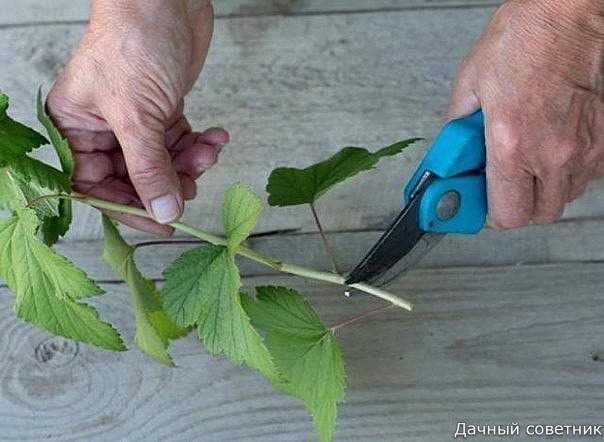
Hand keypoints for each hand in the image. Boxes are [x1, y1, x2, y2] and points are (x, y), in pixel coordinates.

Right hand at [47, 0, 227, 233]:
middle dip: (169, 184)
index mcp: (76, 130)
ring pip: (163, 163)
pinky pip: (181, 143)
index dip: (130, 209)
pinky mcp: (163, 111)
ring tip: (208, 152)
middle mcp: (104, 129)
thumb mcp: (136, 116)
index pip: (97, 187)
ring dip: (191, 164)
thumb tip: (163, 213)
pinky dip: (201, 145)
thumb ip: (149, 170)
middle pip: (135, 179)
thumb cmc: (133, 42)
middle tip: (194, 187)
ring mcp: (135, 121)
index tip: (165, 223)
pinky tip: (216, 136)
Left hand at [446, 0, 602, 228]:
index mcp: (513, 142)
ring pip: (563, 197)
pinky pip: (585, 175)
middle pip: (537, 215)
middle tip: (499, 183)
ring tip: (525, 158)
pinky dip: (565, 170)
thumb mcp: (471, 81)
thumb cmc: (528, 36)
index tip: (477, 204)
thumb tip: (453, 150)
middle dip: (515, 204)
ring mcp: (584, 148)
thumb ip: (459, 126)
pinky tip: (549, 145)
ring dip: (540, 188)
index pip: (506, 214)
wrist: (570, 11)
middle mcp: (553, 152)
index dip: (488, 214)